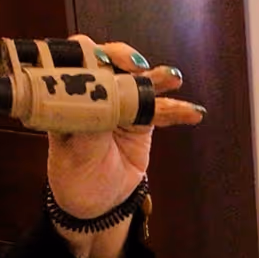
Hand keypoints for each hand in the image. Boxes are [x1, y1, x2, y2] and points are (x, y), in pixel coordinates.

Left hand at [45, 40, 202, 218]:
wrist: (98, 202)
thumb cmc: (75, 175)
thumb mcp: (75, 152)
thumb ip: (89, 121)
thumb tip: (102, 94)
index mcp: (65, 95)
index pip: (75, 61)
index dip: (89, 54)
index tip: (101, 62)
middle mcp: (93, 93)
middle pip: (109, 61)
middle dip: (124, 57)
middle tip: (137, 65)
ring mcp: (120, 104)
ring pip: (140, 81)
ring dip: (157, 77)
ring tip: (173, 78)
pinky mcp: (142, 119)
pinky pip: (162, 110)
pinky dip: (178, 110)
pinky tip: (193, 113)